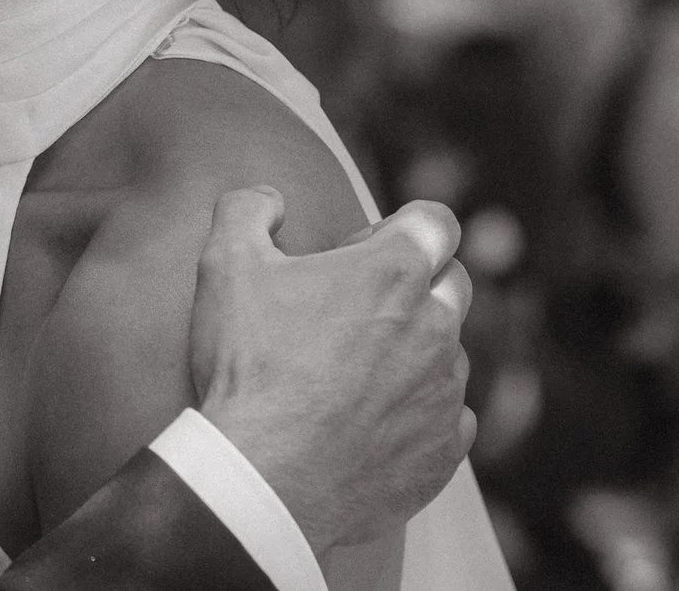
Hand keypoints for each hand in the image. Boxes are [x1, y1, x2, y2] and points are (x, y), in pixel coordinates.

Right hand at [188, 187, 475, 554]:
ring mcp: (444, 392)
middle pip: (453, 284)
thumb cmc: (249, 366)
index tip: (366, 249)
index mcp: (393, 273)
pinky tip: (370, 421)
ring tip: (353, 374)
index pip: (437, 222)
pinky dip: (418, 414)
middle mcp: (436, 327)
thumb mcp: (225, 264)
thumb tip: (268, 201)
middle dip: (416, 285)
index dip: (402, 227)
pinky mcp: (445, 450)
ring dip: (415, 352)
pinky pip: (449, 417)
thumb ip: (247, 210)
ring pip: (449, 353)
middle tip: (355, 309)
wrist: (264, 477)